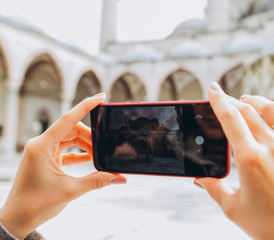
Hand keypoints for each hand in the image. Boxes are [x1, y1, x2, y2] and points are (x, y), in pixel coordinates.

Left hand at [0, 93, 125, 238]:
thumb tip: (120, 177)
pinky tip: (92, 159)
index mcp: (41, 146)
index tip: (101, 97)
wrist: (18, 218)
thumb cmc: (36, 204)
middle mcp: (40, 144)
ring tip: (100, 155)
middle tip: (106, 146)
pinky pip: (66, 149)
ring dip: (86, 146)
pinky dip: (79, 154)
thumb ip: (97, 181)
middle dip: (90, 137)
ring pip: (69, 139)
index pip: (67, 119)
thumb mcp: (70, 191)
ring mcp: (43, 151)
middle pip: (71, 130)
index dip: (85, 106)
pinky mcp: (46, 159)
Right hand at [195, 82, 273, 239]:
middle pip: (249, 111)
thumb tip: (198, 178)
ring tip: (247, 101)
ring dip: (258, 102)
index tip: (212, 88)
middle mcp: (273, 148)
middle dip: (233, 101)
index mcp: (250, 159)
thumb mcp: (232, 207)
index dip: (219, 100)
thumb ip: (213, 188)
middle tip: (224, 98)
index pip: (230, 118)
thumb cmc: (267, 227)